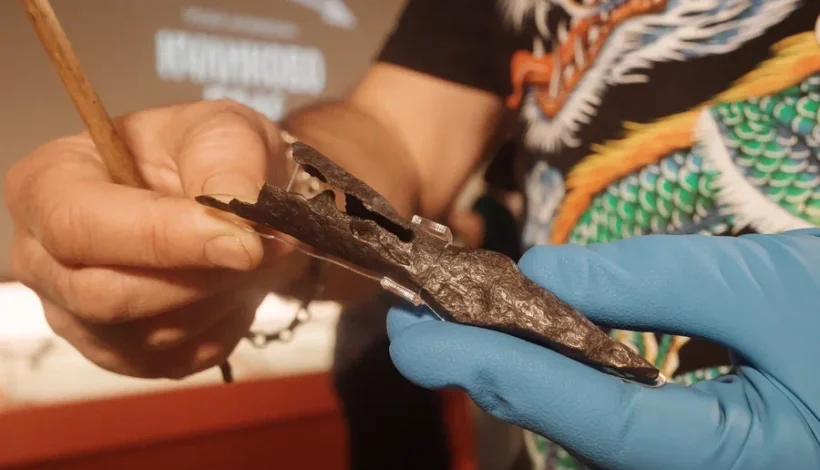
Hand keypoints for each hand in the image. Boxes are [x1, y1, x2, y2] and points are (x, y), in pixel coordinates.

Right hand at [4, 99, 298, 378]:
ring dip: (223, 298)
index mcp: (46, 185)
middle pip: (105, 296)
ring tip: (253, 256)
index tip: (244, 242)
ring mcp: (76, 316)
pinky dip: (223, 325)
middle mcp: (42, 258)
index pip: (80, 225)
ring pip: (150, 336)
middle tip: (267, 247)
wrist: (236, 200)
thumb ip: (227, 160)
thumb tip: (236, 210)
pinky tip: (234, 286)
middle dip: (201, 277)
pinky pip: (176, 360)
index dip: (164, 238)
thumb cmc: (213, 154)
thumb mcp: (227, 129)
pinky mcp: (121, 355)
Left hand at [387, 229, 819, 468]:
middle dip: (489, 372)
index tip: (414, 338)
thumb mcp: (769, 286)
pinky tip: (532, 342)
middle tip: (418, 325)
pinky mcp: (693, 454)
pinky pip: (613, 424)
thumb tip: (544, 273)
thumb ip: (649, 281)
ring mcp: (693, 467)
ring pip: (585, 431)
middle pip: (573, 429)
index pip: (589, 415)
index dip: (494, 370)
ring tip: (459, 325)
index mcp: (735, 460)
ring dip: (518, 373)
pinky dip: (562, 379)